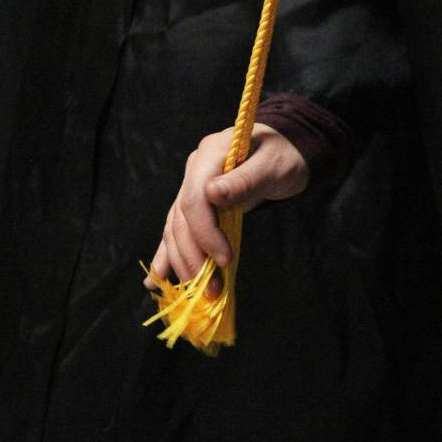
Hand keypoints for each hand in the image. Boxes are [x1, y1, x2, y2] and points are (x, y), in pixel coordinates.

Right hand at [144, 123, 308, 295]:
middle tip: (211, 288)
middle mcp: (195, 168)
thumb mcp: (274, 165)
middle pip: (181, 218)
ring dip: (183, 261)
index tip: (225, 259)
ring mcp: (192, 185)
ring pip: (175, 228)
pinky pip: (177, 229)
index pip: (194, 198)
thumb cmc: (284, 155)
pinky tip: (156, 280)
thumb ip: (246, 179)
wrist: (285, 150)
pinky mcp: (196, 202)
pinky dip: (167, 255)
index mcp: (211, 153)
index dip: (205, 232)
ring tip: (195, 291)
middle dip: (194, 256)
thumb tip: (213, 193)